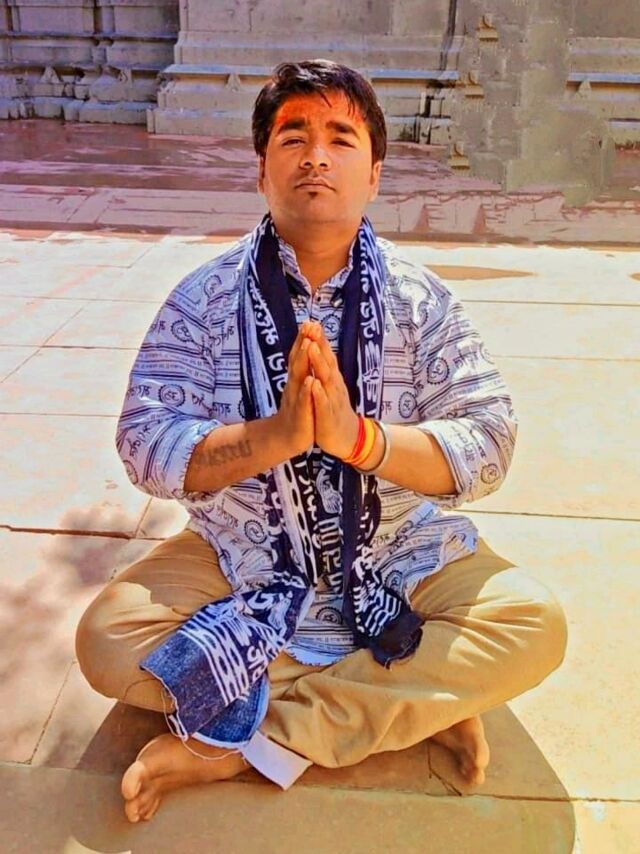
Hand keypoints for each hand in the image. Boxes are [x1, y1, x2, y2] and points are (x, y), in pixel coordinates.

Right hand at [274, 326, 314, 455]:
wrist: (286, 437)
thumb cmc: (296, 410)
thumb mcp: (299, 386)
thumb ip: (300, 368)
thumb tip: (303, 348)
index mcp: (296, 379)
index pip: (299, 355)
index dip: (303, 339)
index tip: (309, 321)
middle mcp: (294, 386)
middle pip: (298, 361)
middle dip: (303, 343)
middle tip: (308, 326)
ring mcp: (296, 399)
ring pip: (300, 377)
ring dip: (303, 361)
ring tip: (308, 345)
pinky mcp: (301, 415)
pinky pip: (305, 401)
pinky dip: (307, 391)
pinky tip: (311, 381)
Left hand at [302, 321, 359, 458]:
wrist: (347, 437)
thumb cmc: (334, 409)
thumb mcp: (329, 386)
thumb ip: (324, 368)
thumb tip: (318, 347)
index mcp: (331, 378)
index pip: (325, 355)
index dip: (319, 339)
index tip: (310, 321)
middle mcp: (334, 385)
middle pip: (327, 362)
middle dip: (319, 344)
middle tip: (313, 327)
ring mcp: (332, 400)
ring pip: (325, 379)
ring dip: (318, 363)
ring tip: (311, 347)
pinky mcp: (328, 417)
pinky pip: (323, 403)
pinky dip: (319, 393)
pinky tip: (313, 384)